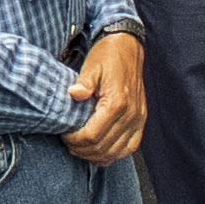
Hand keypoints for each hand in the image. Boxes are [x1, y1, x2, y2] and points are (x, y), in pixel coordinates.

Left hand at [65, 29, 148, 163]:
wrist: (127, 48)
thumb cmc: (107, 56)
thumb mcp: (91, 66)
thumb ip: (83, 83)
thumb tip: (73, 94)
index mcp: (117, 103)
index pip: (93, 135)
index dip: (75, 141)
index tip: (64, 135)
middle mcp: (131, 115)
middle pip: (103, 147)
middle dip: (83, 150)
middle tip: (69, 144)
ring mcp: (138, 119)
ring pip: (116, 152)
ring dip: (96, 155)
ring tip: (81, 149)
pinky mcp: (141, 121)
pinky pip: (130, 147)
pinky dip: (114, 154)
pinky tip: (100, 152)